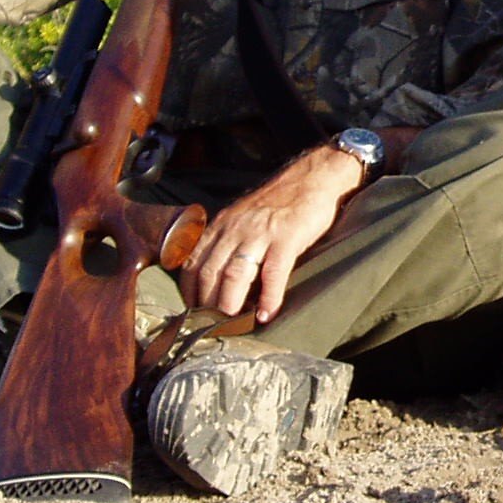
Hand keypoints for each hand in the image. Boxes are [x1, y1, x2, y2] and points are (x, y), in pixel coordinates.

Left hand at [179, 144, 368, 322]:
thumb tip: (218, 275)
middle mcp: (235, 228)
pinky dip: (268, 297)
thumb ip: (228, 240)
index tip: (192, 310)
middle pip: (210, 272)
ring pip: (235, 275)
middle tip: (209, 325)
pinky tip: (266, 314)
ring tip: (232, 324)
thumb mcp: (243, 216)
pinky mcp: (287, 238)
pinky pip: (273, 273)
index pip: (193, 262)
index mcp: (222, 224)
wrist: (313, 177)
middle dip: (206, 304)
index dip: (189, 291)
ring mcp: (261, 233)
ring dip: (230, 304)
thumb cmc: (280, 201)